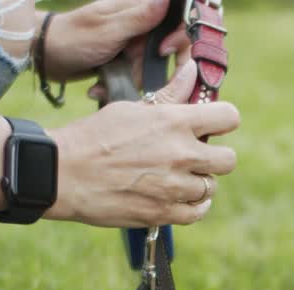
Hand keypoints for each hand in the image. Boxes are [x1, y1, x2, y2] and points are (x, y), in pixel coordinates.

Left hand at [41, 0, 188, 83]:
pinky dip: (119, 85)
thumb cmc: (72, 39)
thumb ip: (140, 17)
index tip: (164, 52)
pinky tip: (99, 88)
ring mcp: (129, 44)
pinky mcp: (121, 61)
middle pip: (166, 48)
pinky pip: (133, 76)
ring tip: (105, 83)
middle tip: (131, 74)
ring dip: (131, 80)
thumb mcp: (108, 30)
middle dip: (149, 67)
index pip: (175, 19)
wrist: (44, 57)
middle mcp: (137, 25)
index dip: (178, 38)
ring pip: (149, 67)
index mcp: (136, 9)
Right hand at [46, 61, 238, 226]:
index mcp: (175, 122)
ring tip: (177, 177)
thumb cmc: (94, 136)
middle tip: (195, 156)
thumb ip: (168, 96)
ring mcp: (174, 187)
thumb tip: (192, 73)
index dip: (223, 120)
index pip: (229, 118)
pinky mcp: (163, 213)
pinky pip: (197, 212)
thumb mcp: (131, 108)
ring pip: (210, 187)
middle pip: (228, 160)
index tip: (214, 124)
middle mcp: (181, 155)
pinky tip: (179, 197)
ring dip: (198, 182)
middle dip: (215, 156)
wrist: (64, 173)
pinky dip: (192, 206)